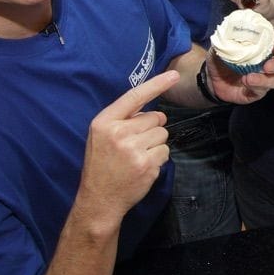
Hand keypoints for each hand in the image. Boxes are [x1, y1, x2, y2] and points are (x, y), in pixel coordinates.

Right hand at [75, 71, 177, 224]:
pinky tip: (142, 167)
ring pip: (163, 134)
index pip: (134, 96)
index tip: (175, 75)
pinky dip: (158, 158)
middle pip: (156, 117)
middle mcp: (119, 132)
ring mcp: (133, 149)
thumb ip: (123, 120)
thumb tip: (153, 111)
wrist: (99, 199)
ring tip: (137, 156)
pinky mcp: (147, 164)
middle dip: (151, 128)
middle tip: (135, 144)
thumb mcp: (101, 136)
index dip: (156, 84)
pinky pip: (165, 151)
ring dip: (155, 144)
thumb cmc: (101, 165)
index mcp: (104, 122)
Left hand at [205, 34, 273, 103]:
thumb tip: (235, 27)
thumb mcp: (222, 44)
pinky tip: (245, 81)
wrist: (210, 77)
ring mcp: (263, 79)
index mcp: (263, 48)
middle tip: (266, 65)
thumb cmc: (220, 57)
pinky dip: (255, 86)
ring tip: (250, 77)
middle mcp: (267, 63)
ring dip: (266, 79)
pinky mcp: (257, 92)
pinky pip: (262, 90)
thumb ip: (230, 36)